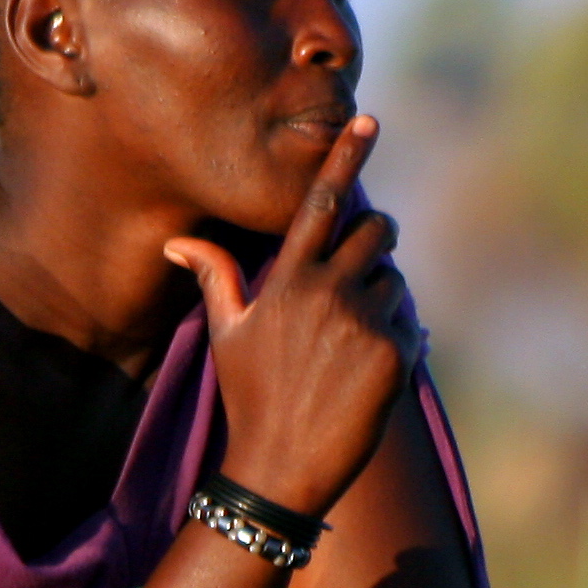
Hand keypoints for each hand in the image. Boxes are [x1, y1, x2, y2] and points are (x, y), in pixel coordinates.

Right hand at [163, 116, 420, 522]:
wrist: (280, 467)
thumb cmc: (249, 397)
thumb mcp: (227, 334)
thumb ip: (215, 276)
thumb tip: (176, 241)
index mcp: (288, 279)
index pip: (320, 201)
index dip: (345, 157)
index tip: (367, 120)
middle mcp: (328, 291)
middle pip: (376, 229)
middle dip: (376, 240)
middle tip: (362, 270)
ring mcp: (364, 321)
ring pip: (394, 278)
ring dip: (383, 297)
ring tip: (351, 344)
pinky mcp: (395, 353)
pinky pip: (411, 322)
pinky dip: (399, 339)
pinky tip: (369, 373)